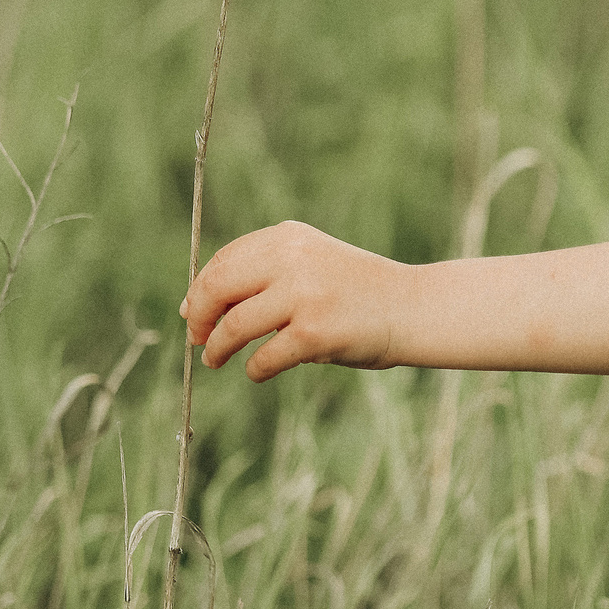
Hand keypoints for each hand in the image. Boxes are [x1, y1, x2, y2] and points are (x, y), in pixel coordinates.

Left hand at [182, 221, 411, 381]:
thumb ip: (265, 274)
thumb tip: (197, 307)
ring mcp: (304, 296)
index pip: (223, 261)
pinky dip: (254, 369)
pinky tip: (258, 370)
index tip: (194, 312)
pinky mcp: (314, 333)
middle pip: (218, 287)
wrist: (413, 307)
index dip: (202, 290)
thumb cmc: (357, 292)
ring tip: (216, 359)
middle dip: (201, 317)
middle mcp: (293, 260)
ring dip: (218, 347)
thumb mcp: (311, 264)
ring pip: (234, 326)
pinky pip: (262, 358)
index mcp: (288, 238)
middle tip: (198, 338)